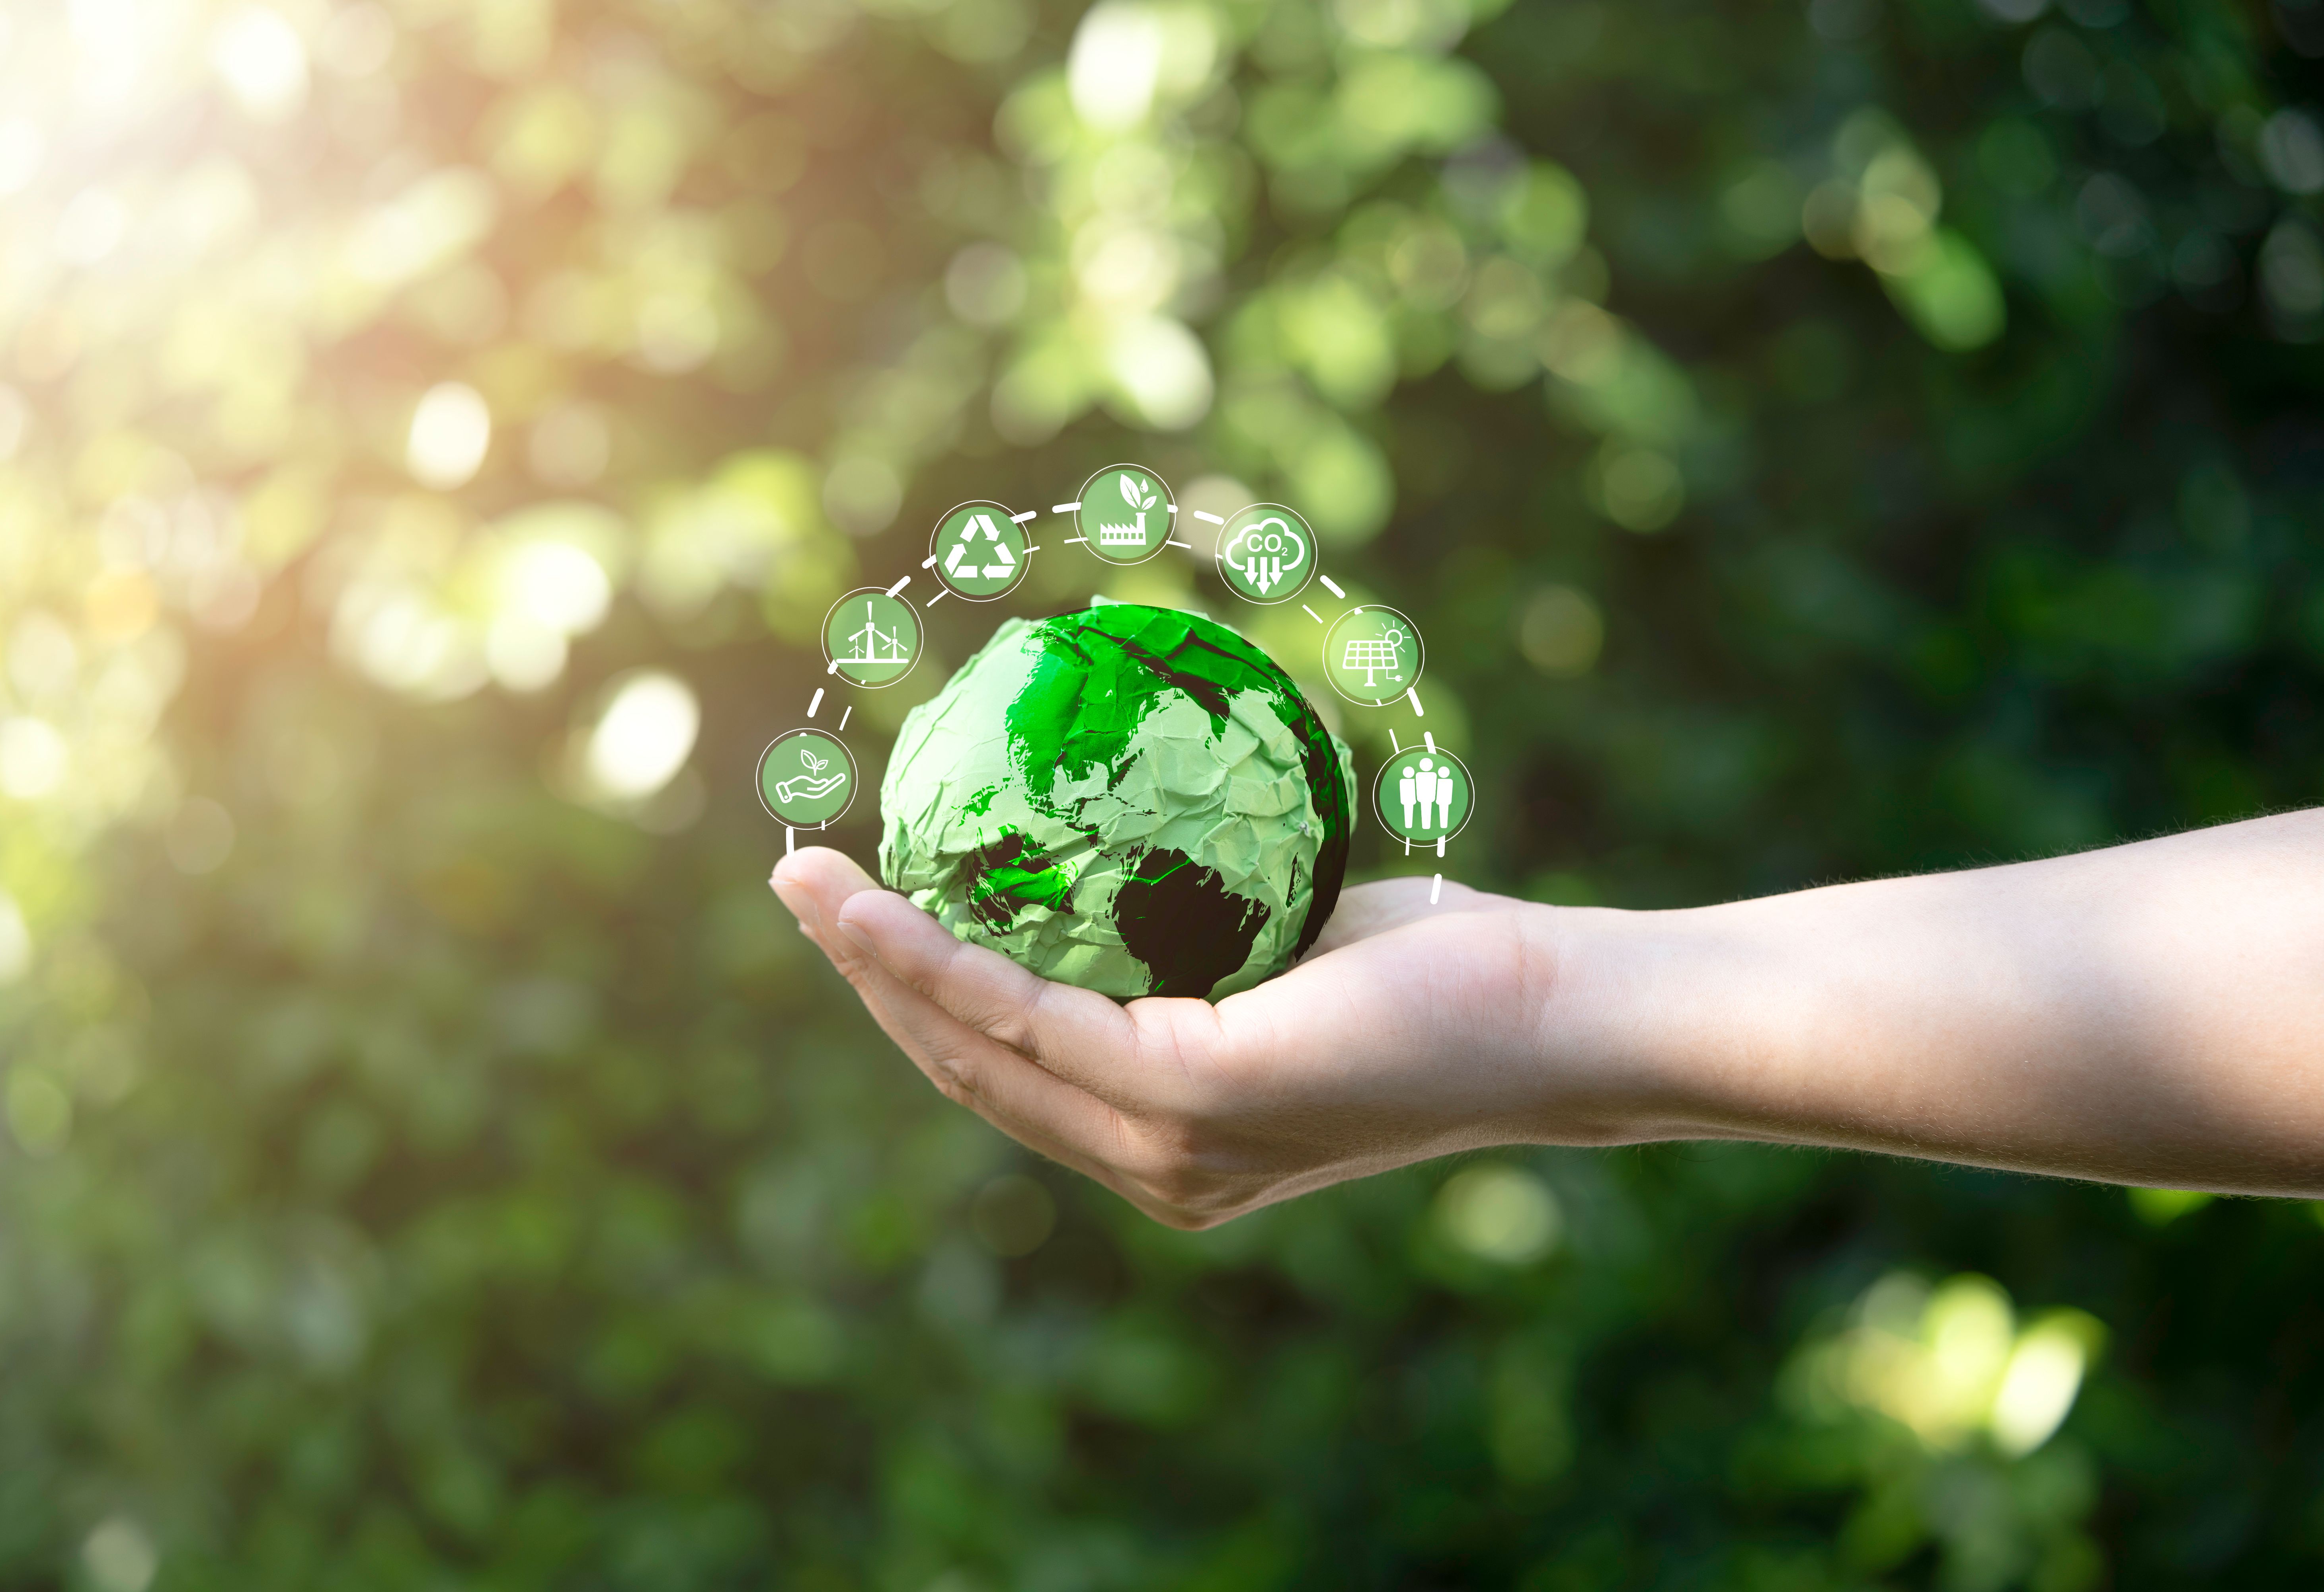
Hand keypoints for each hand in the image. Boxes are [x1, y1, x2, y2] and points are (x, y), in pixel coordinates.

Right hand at [768, 847, 1613, 1227]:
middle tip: (797, 883)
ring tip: (807, 882)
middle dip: (867, 979)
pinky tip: (887, 906)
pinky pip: (1030, 1018)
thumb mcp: (1285, 951)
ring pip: (976, 1048)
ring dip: (876, 964)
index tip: (858, 909)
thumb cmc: (1445, 971)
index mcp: (1174, 1146)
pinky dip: (943, 960)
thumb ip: (1201, 937)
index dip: (916, 997)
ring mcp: (1167, 1147)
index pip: (1013, 1075)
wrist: (1559, 1016)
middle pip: (968, 1070)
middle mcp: (1156, 1170)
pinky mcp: (1188, 1097)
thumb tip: (1133, 848)